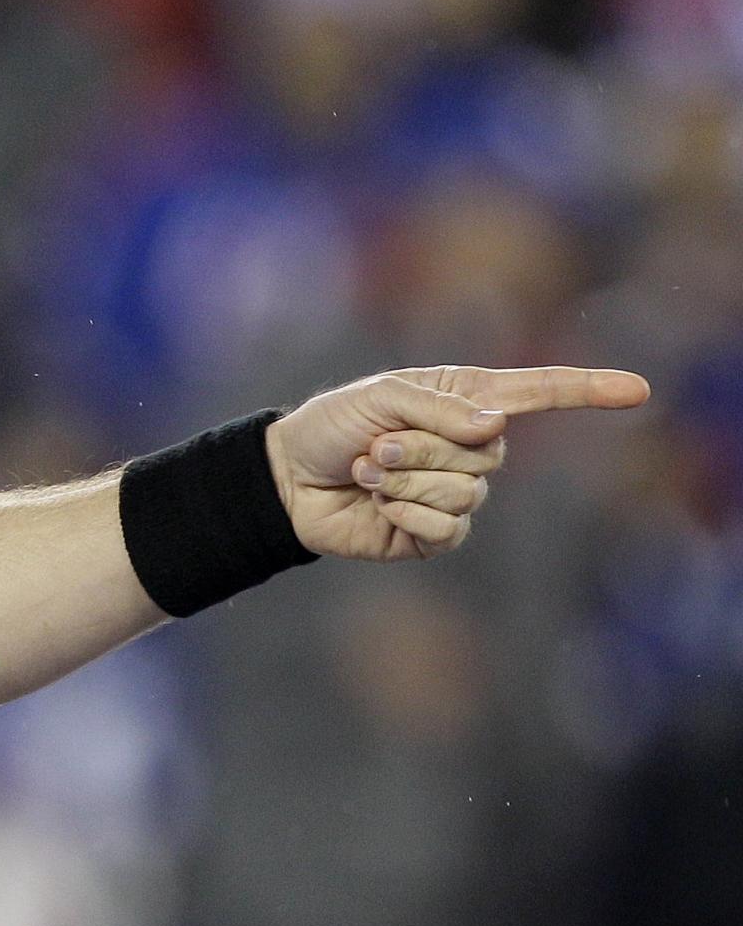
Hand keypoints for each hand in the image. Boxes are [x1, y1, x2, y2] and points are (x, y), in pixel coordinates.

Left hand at [266, 365, 647, 560]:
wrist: (287, 479)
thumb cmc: (332, 426)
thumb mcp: (381, 398)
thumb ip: (440, 409)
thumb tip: (496, 428)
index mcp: (466, 401)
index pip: (540, 394)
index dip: (588, 391)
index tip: (638, 391)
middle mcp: (470, 447)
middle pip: (489, 454)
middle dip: (424, 449)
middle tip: (376, 447)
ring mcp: (454, 493)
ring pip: (467, 493)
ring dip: (408, 481)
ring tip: (368, 472)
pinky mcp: (432, 534)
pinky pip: (448, 529)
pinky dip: (407, 515)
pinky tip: (379, 505)